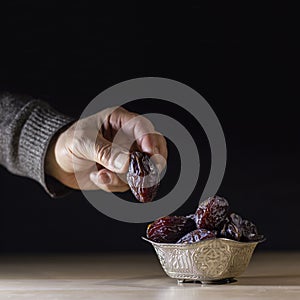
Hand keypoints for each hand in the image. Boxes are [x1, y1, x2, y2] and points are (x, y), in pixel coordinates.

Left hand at [45, 107, 166, 191]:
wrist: (57, 162)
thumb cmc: (67, 142)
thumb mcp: (82, 143)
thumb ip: (105, 152)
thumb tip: (127, 164)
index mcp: (119, 121)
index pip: (142, 126)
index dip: (150, 139)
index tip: (151, 154)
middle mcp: (127, 138)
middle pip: (154, 147)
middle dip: (152, 162)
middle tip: (147, 173)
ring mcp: (126, 156)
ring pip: (141, 169)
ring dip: (123, 178)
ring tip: (101, 176)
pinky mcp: (122, 173)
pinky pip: (126, 183)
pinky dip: (113, 184)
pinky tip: (97, 177)